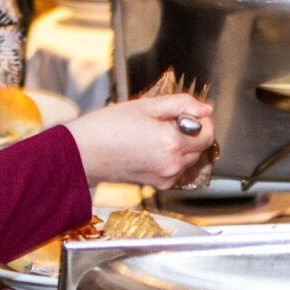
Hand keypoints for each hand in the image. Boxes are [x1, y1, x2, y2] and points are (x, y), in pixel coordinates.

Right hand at [65, 92, 214, 186]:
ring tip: (153, 134)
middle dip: (190, 132)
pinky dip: (170, 157)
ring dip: (181, 145)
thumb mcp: (145, 106)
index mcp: (170, 143)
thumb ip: (181, 105)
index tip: (188, 113)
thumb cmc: (106, 128)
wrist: (82, 153)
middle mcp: (171, 164)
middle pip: (200, 147)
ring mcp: (164, 177)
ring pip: (189, 159)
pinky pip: (175, 169)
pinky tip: (150, 147)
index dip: (202, 120)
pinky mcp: (157, 184)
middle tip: (165, 121)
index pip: (208, 133)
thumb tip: (205, 109)